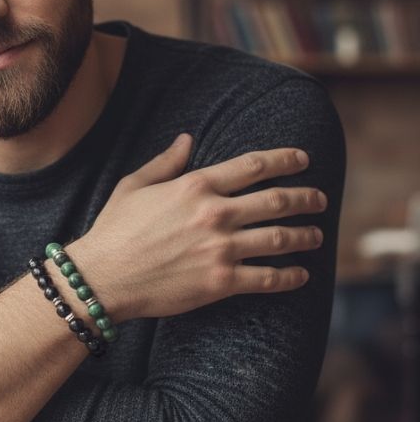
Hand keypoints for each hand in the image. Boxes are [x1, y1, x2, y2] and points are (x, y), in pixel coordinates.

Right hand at [73, 135, 326, 320]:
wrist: (102, 276)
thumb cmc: (114, 230)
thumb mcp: (133, 186)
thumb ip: (164, 162)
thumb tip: (187, 139)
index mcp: (195, 186)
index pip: (253, 166)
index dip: (285, 159)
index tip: (303, 159)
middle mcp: (214, 214)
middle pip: (277, 200)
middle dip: (306, 198)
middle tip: (320, 200)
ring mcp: (220, 249)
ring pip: (280, 238)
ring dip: (305, 235)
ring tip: (316, 235)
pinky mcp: (220, 282)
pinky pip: (268, 278)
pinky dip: (290, 276)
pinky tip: (302, 274)